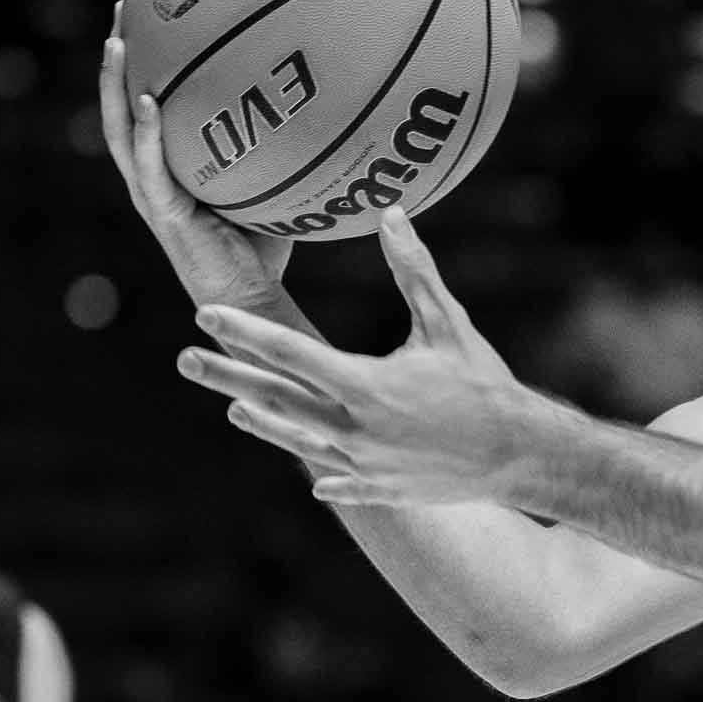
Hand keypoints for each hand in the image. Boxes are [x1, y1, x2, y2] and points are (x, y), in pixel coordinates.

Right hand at [100, 1, 291, 309]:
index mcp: (172, 165)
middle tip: (125, 8)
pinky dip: (147, 133)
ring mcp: (152, 193)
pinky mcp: (164, 213)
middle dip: (119, 58)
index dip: (143, 62)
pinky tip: (147, 100)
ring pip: (121, 130)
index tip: (148, 13)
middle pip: (122, 105)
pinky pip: (150, 168)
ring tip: (119, 42)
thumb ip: (283, 146)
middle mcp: (153, 174)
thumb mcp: (274, 181)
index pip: (147, 103)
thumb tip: (331, 96)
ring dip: (116, 85)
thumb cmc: (269, 241)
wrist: (255, 296)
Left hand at [178, 206, 535, 505]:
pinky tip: (307, 470)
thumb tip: (391, 215)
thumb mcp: (447, 322)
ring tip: (231, 405)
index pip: (288, 351)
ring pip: (297, 439)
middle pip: (275, 397)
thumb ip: (413, 270)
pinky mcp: (380, 487)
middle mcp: (352, 427)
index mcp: (364, 384)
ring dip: (261, 420)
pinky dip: (320, 470)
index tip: (206, 313)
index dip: (244, 330)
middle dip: (227, 375)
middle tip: (184, 359)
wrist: (518, 454)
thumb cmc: (485, 382)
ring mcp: (361, 463)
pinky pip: (339, 479)